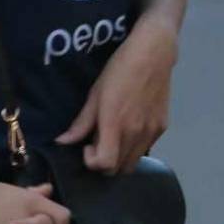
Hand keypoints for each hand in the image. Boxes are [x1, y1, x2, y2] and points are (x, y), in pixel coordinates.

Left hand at [56, 15, 177, 172]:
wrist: (153, 54)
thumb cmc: (119, 69)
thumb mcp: (95, 94)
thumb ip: (81, 123)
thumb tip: (62, 142)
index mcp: (115, 124)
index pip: (105, 164)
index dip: (92, 162)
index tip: (87, 147)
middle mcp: (135, 133)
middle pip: (118, 170)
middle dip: (104, 163)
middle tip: (98, 143)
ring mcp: (151, 132)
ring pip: (133, 164)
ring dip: (120, 158)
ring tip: (113, 138)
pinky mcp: (162, 128)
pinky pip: (145, 149)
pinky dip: (133, 148)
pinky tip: (129, 129)